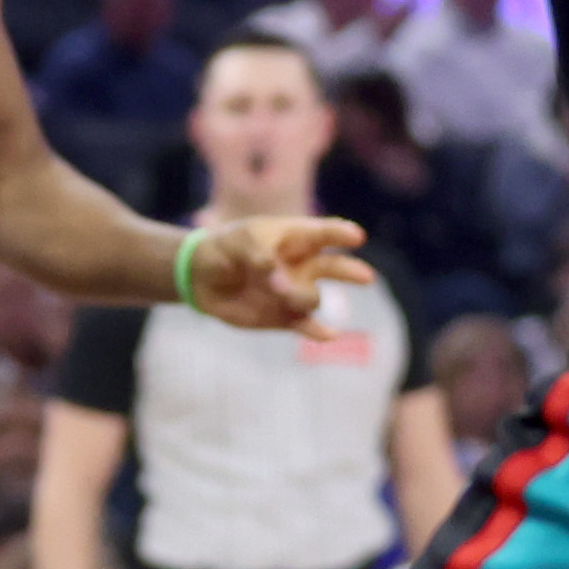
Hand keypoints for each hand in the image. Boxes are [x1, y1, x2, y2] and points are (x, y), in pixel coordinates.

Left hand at [183, 212, 373, 333]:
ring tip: (279, 292)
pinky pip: (306, 326)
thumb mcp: (238, 242)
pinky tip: (331, 335)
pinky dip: (318, 332)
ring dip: (301, 297)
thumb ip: (260, 257)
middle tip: (366, 277)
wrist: (202, 278)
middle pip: (333, 267)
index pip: (322, 233)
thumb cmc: (225, 249)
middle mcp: (301, 265)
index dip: (340, 233)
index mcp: (293, 238)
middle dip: (350, 272)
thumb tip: (280, 281)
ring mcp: (294, 291)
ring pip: (312, 298)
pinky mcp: (284, 317)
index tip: (356, 236)